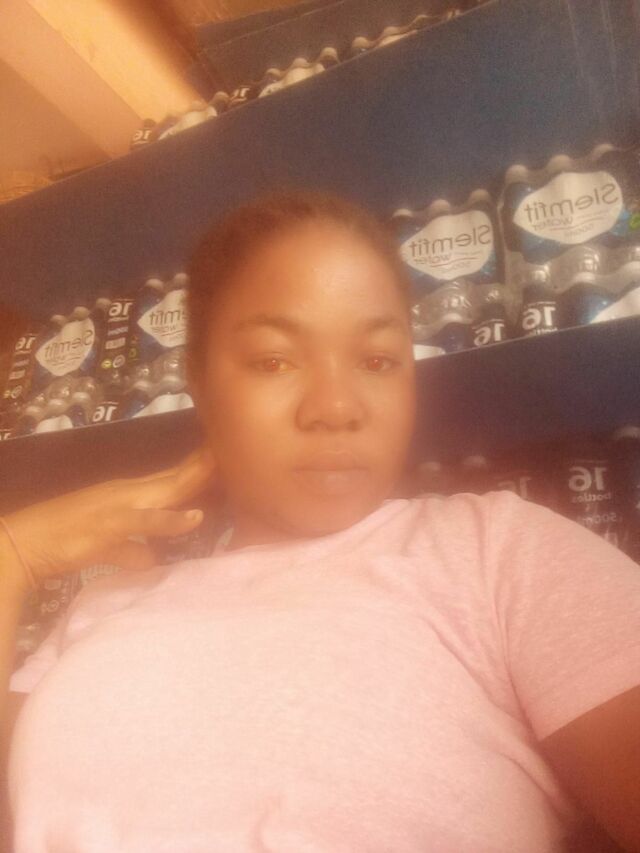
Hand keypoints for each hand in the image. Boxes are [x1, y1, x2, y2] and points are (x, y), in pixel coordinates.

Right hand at [1, 448, 214, 588]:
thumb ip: (132, 551)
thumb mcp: (107, 546)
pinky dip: (172, 520)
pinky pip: (147, 522)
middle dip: (207, 465)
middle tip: (240, 448)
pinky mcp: (111, 524)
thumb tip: (152, 561)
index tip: (227, 456)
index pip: (171, 478)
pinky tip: (195, 518)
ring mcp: (120, 505)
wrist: (24, 544)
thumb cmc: (64, 542)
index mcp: (128, 494)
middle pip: (177, 477)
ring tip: (226, 468)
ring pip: (168, 491)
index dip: (199, 468)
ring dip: (197, 480)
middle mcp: (128, 492)